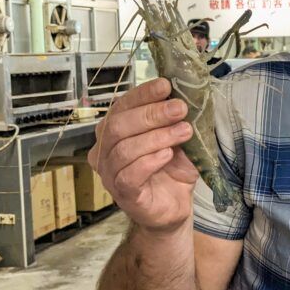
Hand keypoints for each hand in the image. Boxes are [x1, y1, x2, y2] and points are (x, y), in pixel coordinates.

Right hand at [88, 77, 198, 231]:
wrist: (174, 205)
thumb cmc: (171, 168)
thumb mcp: (176, 138)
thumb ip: (175, 119)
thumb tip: (185, 94)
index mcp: (114, 130)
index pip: (121, 106)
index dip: (143, 94)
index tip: (166, 85)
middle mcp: (105, 150)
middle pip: (118, 126)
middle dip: (151, 114)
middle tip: (180, 108)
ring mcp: (110, 174)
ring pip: (124, 150)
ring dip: (157, 137)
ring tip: (183, 131)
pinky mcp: (122, 195)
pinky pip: (129, 175)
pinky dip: (150, 161)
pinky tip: (167, 154)